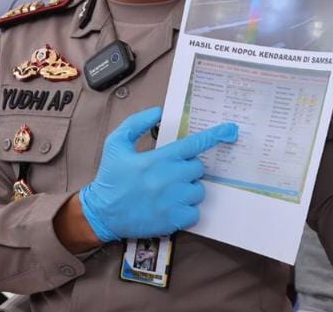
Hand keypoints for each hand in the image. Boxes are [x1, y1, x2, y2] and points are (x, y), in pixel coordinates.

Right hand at [78, 107, 238, 242]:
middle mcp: (168, 179)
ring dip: (188, 189)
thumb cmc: (110, 178)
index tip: (230, 130)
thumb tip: (158, 113)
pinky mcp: (174, 220)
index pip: (193, 145)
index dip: (214, 135)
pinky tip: (171, 206)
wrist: (102, 213)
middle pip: (198, 168)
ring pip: (199, 190)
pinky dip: (187, 209)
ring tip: (169, 191)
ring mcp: (173, 201)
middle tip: (171, 173)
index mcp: (157, 159)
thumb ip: (136, 124)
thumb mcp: (115, 144)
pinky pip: (195, 212)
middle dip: (188, 168)